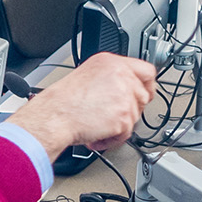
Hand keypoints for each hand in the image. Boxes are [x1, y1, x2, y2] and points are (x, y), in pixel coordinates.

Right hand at [12, 53, 157, 162]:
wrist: (54, 116)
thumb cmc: (63, 101)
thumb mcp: (87, 75)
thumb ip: (110, 78)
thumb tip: (124, 89)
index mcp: (111, 62)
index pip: (146, 70)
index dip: (147, 85)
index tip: (144, 94)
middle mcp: (121, 75)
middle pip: (143, 96)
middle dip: (130, 109)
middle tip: (111, 115)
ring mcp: (124, 95)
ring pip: (135, 116)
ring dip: (118, 126)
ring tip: (98, 125)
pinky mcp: (124, 116)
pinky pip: (127, 133)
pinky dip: (112, 138)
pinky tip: (97, 134)